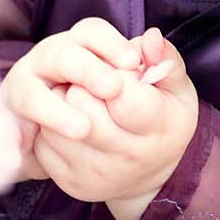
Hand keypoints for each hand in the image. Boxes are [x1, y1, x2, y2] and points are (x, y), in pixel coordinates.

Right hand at [0, 18, 141, 181]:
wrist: (96, 160)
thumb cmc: (126, 114)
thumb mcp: (152, 91)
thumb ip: (159, 66)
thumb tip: (155, 39)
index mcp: (83, 47)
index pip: (92, 32)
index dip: (111, 45)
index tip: (133, 62)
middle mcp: (51, 62)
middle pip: (62, 55)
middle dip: (87, 70)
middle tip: (113, 88)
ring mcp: (27, 90)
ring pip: (31, 92)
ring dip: (55, 110)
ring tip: (83, 128)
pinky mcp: (13, 122)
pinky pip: (10, 127)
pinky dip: (17, 136)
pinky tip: (27, 145)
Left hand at [33, 27, 198, 219]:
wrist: (152, 175)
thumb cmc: (163, 120)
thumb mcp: (176, 88)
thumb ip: (164, 58)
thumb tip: (149, 37)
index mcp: (159, 127)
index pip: (122, 94)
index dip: (114, 73)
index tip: (119, 71)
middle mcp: (128, 156)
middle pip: (81, 105)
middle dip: (83, 83)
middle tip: (96, 84)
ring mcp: (97, 173)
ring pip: (56, 124)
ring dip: (63, 103)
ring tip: (82, 101)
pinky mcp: (71, 182)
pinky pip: (43, 143)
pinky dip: (51, 127)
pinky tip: (70, 122)